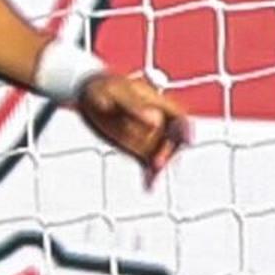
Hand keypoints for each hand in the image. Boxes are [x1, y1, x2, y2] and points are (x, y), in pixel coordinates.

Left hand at [73, 69, 189, 184]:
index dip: (186, 130)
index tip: (187, 140)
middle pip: (172, 142)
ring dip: (157, 167)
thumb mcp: (117, 95)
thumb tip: (154, 121)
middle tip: (157, 163)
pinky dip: (148, 175)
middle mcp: (159, 124)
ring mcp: (149, 138)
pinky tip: (148, 185)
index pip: (180, 119)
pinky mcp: (136, 150)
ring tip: (151, 177)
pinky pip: (146, 163)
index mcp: (160, 105)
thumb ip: (134, 108)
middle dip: (167, 153)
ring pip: (159, 156)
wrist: (87, 96)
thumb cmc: (105, 89)